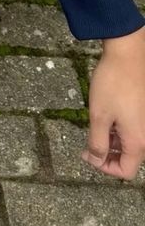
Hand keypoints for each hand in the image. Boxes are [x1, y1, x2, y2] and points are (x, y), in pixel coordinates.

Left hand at [83, 25, 144, 179]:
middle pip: (128, 158)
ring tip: (94, 126)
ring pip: (129, 143)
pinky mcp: (143, 111)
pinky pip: (131, 129)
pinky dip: (117, 128)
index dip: (105, 168)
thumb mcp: (98, 115)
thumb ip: (97, 142)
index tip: (88, 153)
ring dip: (111, 140)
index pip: (126, 171)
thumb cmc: (113, 84)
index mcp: (138, 141)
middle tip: (87, 142)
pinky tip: (104, 115)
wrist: (127, 54)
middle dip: (106, 154)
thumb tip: (95, 161)